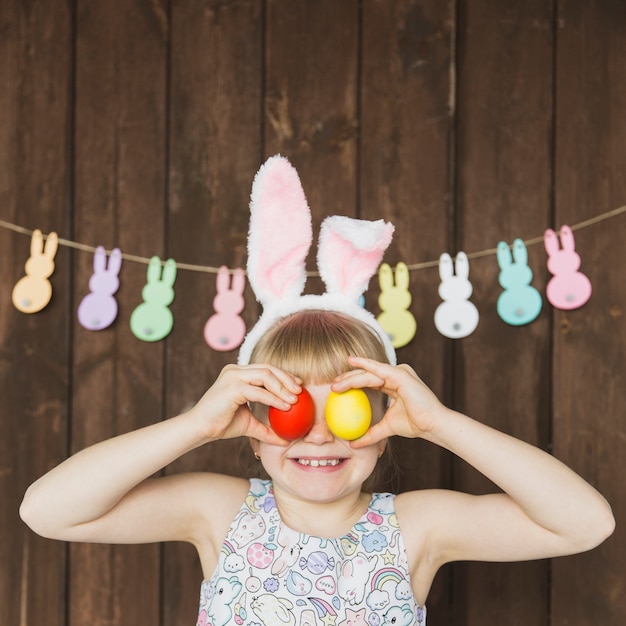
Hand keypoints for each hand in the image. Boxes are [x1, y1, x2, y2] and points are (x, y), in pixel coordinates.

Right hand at [188, 364, 301, 444]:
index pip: (266, 369)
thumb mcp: (250, 424)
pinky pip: (258, 391)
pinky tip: (284, 407)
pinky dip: (273, 398)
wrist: (200, 429)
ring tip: (294, 399)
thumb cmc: (221, 424)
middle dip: (287, 379)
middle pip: (268, 368)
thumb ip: (266, 428)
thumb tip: (285, 439)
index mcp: (239, 374)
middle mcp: (235, 370)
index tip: (298, 386)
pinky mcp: (232, 387)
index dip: (284, 376)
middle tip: (300, 391)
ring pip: (265, 375)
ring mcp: (233, 376)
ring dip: (283, 387)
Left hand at [330, 356, 444, 446]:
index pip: (368, 380)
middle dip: (347, 378)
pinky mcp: (401, 374)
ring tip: (336, 385)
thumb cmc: (415, 424)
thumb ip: (371, 433)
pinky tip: (352, 362)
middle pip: (366, 374)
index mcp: (392, 384)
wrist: (432, 425)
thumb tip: (353, 444)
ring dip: (351, 377)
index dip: (352, 383)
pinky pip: (378, 369)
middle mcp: (395, 375)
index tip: (336, 390)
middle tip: (332, 386)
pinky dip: (365, 366)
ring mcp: (399, 373)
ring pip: (369, 372)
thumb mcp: (387, 428)